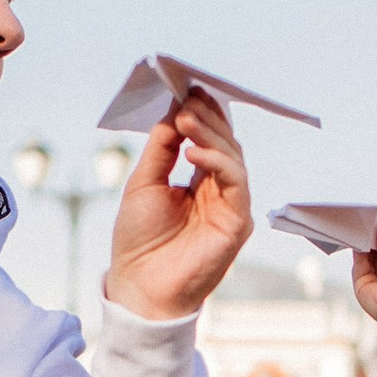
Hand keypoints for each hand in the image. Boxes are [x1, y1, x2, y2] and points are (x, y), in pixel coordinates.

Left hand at [103, 86, 253, 321]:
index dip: (200, 113)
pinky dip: (217, 162)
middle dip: (206, 117)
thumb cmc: (138, 241)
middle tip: (187, 99)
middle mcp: (220, 192)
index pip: (208, 139)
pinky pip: (236, 182)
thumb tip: (173, 111)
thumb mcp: (144, 183)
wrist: (140, 287)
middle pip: (224, 143)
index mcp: (200, 182)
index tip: (185, 89)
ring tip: (185, 119)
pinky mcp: (237, 222)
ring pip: (233, 157)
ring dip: (210, 134)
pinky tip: (194, 152)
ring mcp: (231, 206)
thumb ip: (162, 149)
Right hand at [350, 227, 376, 332]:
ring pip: (365, 258)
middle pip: (375, 255)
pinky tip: (361, 238)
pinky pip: (358, 265)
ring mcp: (373, 282)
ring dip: (365, 243)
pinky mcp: (361, 286)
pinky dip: (358, 251)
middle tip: (371, 220)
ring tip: (365, 225)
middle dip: (373, 239)